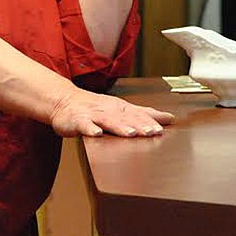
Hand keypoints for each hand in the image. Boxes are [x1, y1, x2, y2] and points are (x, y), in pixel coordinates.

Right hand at [49, 86, 174, 137]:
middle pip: (126, 118)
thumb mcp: (122, 109)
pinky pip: (84, 125)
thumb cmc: (96, 107)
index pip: (138, 114)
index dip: (150, 121)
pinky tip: (96, 134)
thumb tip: (170, 118)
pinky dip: (90, 129)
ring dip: (120, 127)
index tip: (163, 129)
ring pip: (108, 121)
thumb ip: (145, 114)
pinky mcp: (78, 120)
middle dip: (140, 125)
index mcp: (121, 108)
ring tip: (130, 133)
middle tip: (153, 132)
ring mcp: (93, 115)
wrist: (65, 101)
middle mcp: (109, 110)